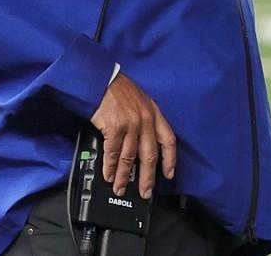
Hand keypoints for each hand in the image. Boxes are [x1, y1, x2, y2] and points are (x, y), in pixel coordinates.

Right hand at [89, 74, 177, 199]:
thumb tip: (141, 143)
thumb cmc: (117, 88)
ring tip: (121, 188)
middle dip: (147, 178)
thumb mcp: (139, 100)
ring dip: (124, 177)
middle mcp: (145, 119)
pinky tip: (108, 175)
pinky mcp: (115, 127)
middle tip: (145, 192)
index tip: (168, 174)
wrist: (99, 78)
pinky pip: (113, 153)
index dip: (170, 159)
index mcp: (154, 112)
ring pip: (130, 158)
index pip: (168, 140)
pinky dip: (110, 167)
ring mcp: (131, 124)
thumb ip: (144, 119)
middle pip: (150, 155)